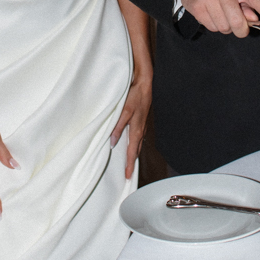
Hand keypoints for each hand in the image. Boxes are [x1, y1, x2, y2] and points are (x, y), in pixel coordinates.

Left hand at [110, 62, 151, 178]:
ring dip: (133, 154)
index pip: (131, 152)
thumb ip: (118, 126)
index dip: (129, 164)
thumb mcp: (124, 111)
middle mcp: (140, 130)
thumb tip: (113, 142)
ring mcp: (141, 125)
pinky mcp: (141, 120)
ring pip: (137, 144)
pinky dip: (134, 144)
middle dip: (132, 163)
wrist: (145, 84)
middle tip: (128, 174)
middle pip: (136, 151)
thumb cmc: (136, 96)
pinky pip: (137, 137)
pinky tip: (130, 144)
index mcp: (136, 130)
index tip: (127, 176)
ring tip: (129, 163)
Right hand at [174, 0, 259, 37]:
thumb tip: (255, 19)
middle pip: (238, 22)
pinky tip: (211, 14)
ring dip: (226, 27)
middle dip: (241, 30)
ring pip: (224, 28)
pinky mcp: (196, 7)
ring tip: (221, 14)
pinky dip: (214, 25)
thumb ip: (249, 3)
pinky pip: (211, 28)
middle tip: (239, 25)